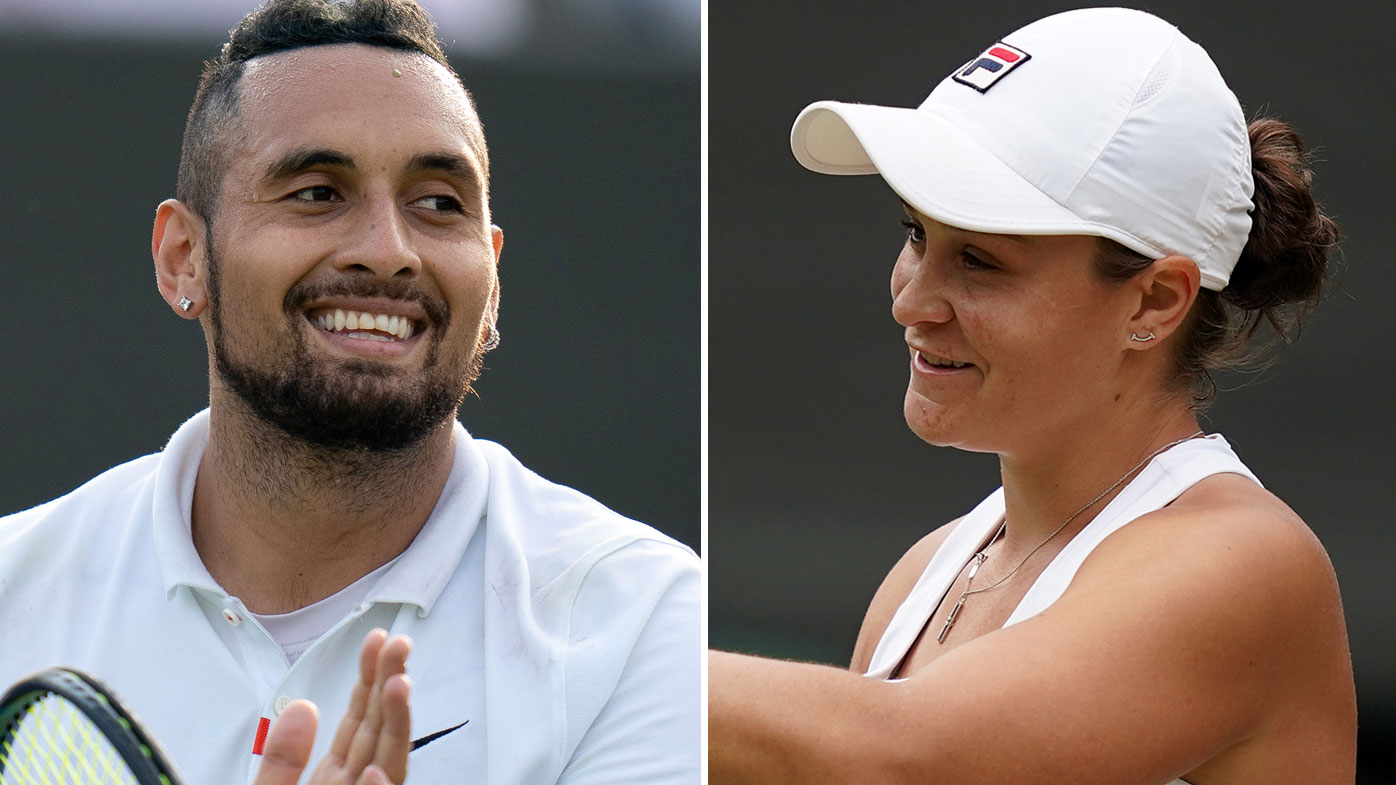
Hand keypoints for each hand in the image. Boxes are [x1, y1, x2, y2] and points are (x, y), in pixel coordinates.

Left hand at [252, 628, 412, 784]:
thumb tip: (301, 710)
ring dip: (396, 723)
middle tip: (399, 645)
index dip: (369, 677)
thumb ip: (281, 759)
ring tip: (398, 685)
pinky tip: (377, 771)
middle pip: (381, 730)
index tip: (376, 642)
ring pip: (389, 762)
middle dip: (391, 682)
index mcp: (333, 777)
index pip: (359, 719)